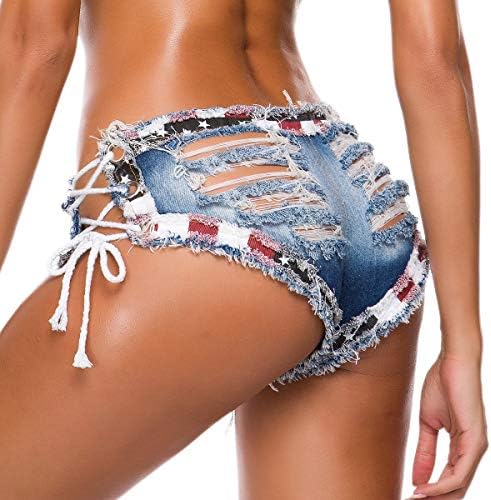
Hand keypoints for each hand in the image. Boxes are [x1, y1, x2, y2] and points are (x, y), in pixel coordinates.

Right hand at [410, 351, 487, 498]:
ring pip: (459, 485)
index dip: (431, 492)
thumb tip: (417, 478)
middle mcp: (473, 452)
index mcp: (463, 447)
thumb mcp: (427, 423)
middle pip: (456, 488)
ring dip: (436, 497)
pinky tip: (425, 490)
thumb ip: (425, 451)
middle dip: (434, 499)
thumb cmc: (442, 386)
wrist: (452, 362)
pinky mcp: (475, 441)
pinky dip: (442, 485)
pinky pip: (460, 473)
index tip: (409, 497)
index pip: (450, 480)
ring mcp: (477, 447)